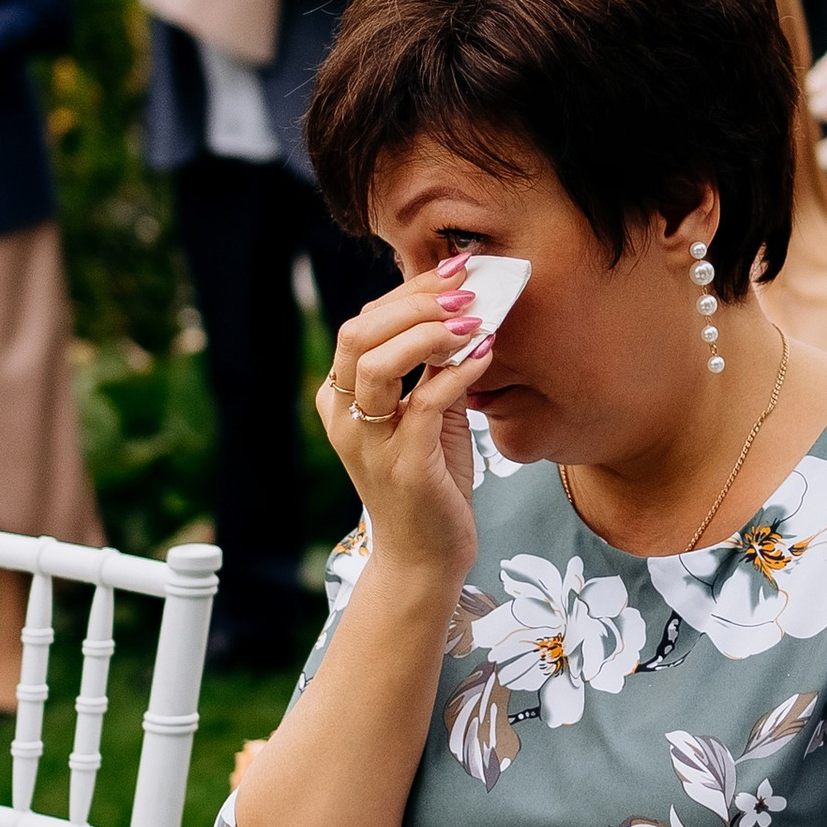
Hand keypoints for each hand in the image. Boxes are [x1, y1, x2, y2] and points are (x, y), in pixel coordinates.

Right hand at [313, 266, 490, 588]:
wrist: (425, 557)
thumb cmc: (428, 482)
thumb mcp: (425, 414)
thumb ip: (429, 367)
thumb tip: (458, 308)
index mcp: (339, 398)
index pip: (362, 324)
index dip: (408, 291)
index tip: (454, 270)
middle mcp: (343, 416)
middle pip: (359, 332)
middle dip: (416, 302)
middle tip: (467, 290)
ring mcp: (368, 441)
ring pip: (378, 362)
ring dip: (430, 332)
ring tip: (475, 320)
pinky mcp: (403, 465)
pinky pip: (425, 401)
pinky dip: (458, 371)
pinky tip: (486, 355)